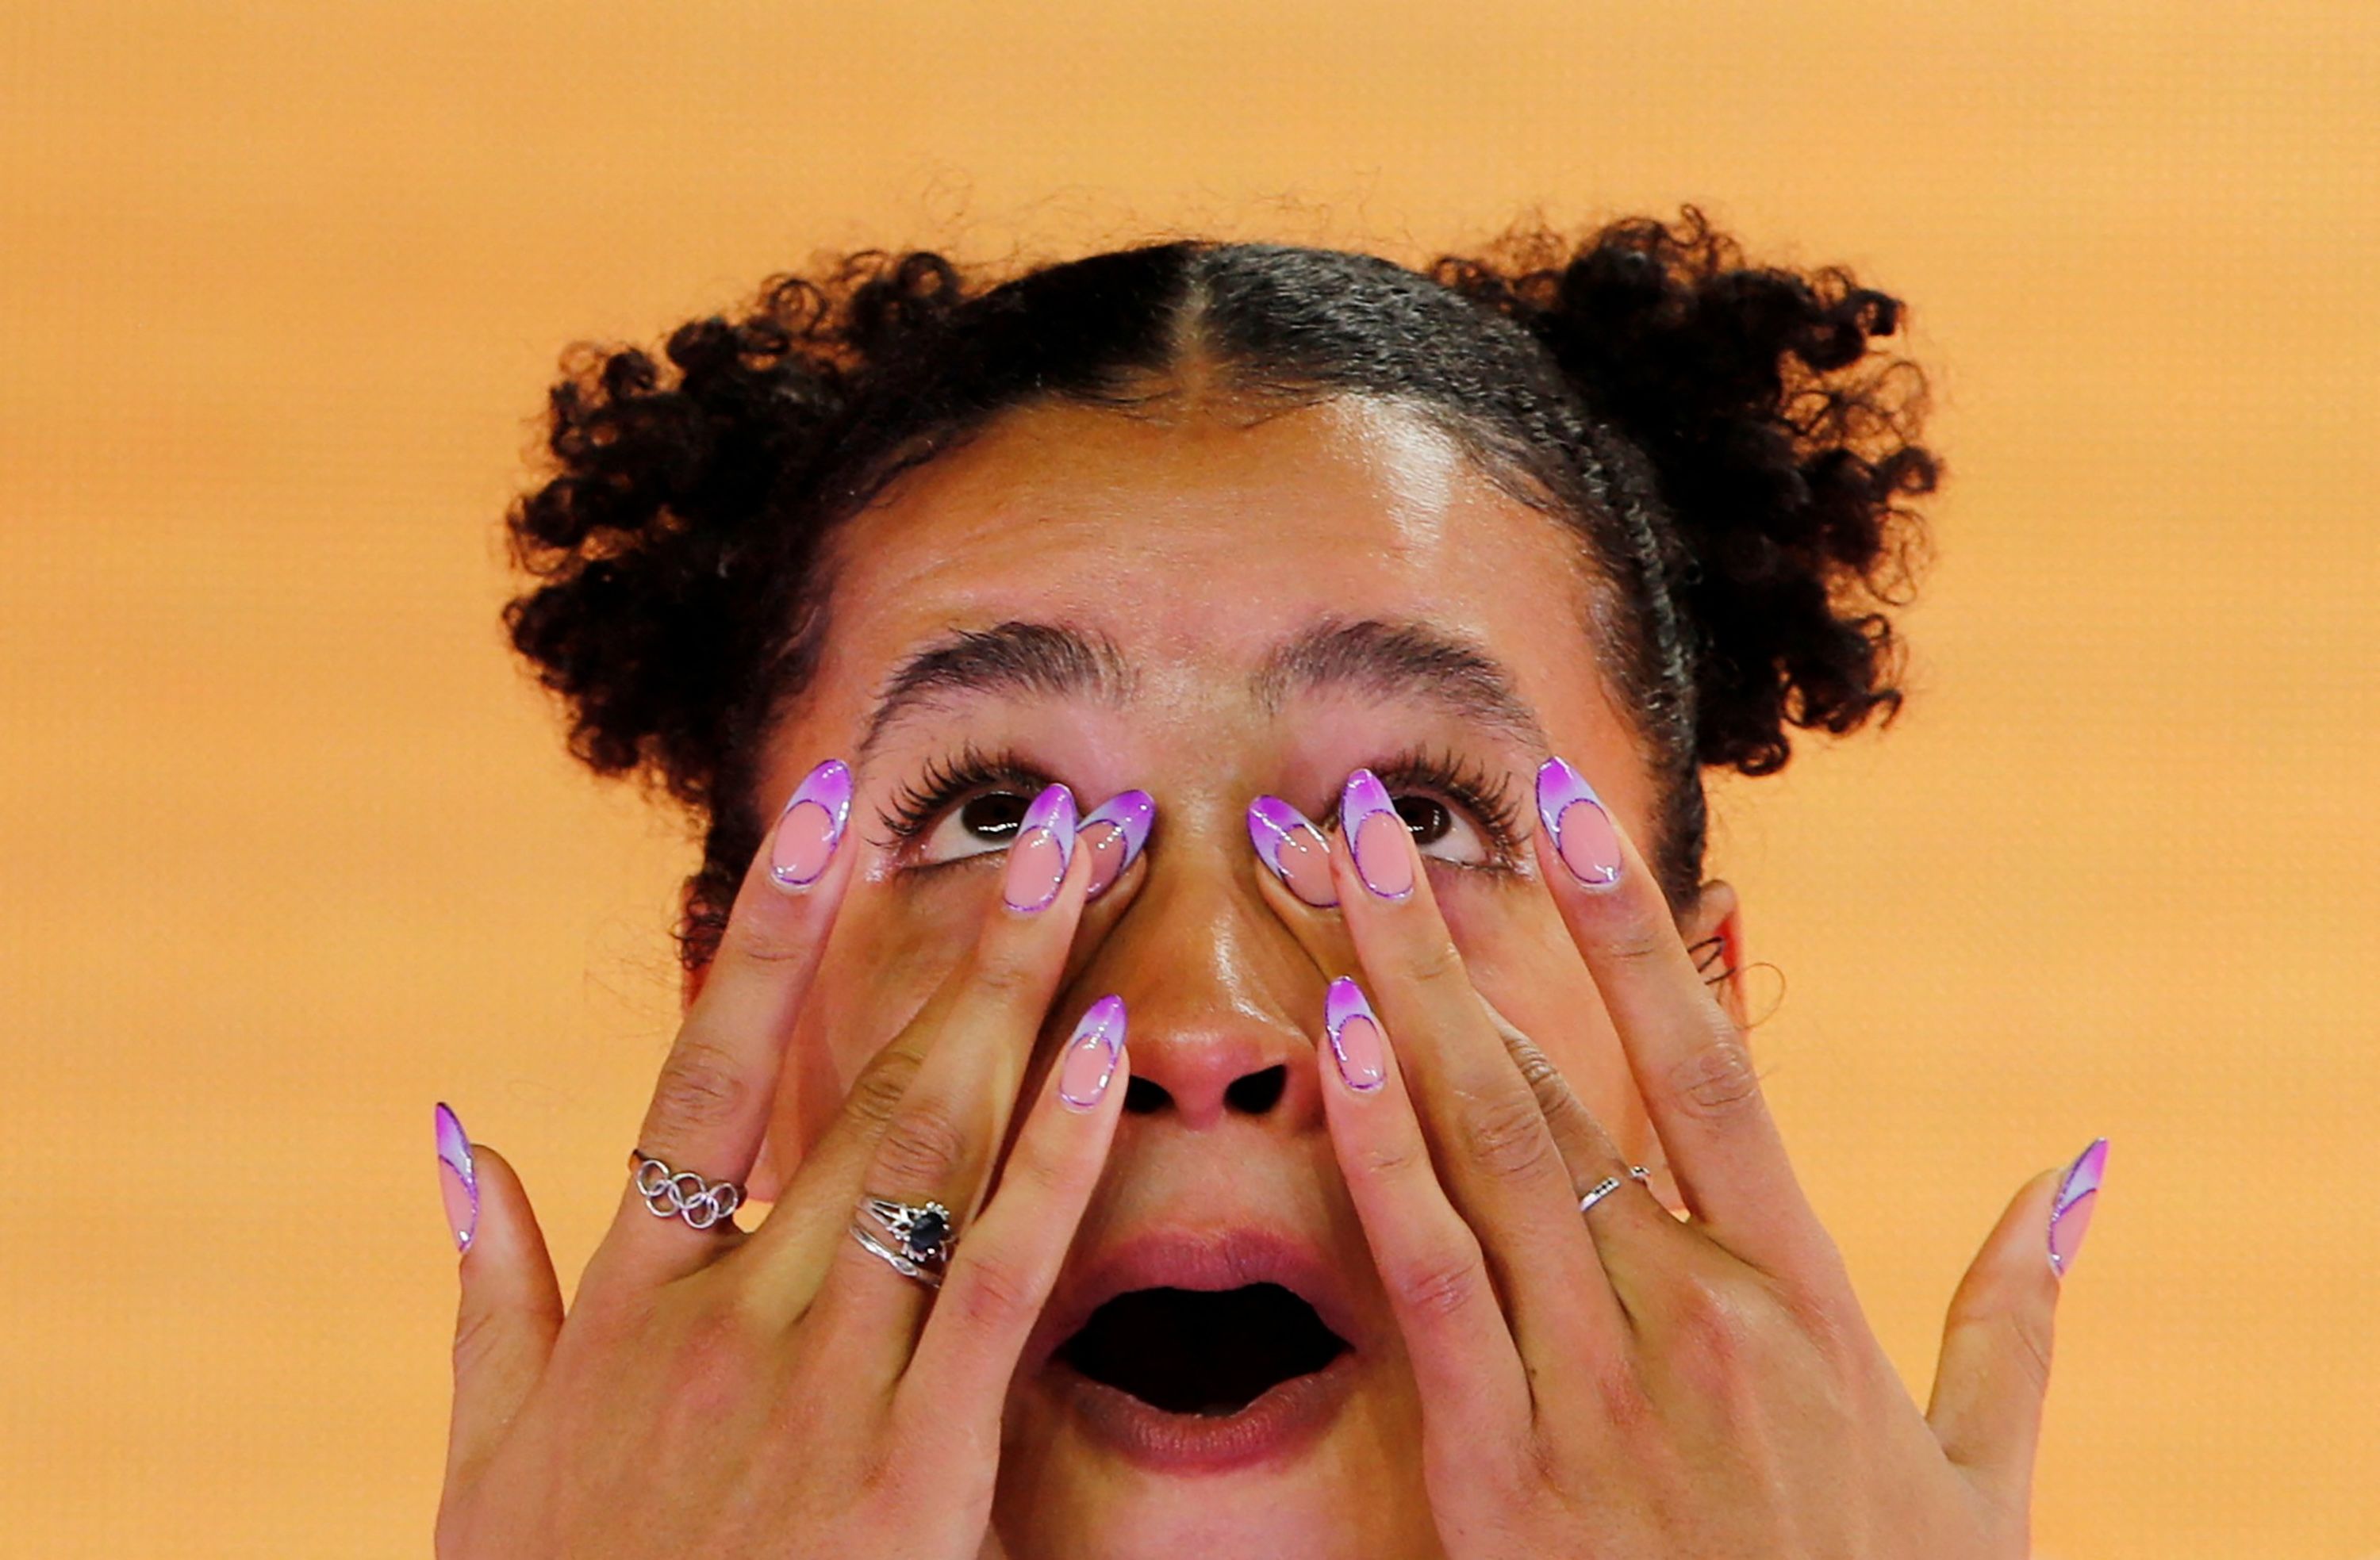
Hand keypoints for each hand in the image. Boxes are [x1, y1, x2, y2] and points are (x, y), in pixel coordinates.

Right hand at [432, 767, 1135, 1558]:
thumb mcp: (485, 1465)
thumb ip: (485, 1293)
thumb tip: (459, 1130)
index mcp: (630, 1305)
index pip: (704, 1072)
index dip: (767, 934)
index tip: (826, 809)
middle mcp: (726, 1312)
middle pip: (860, 1084)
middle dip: (961, 941)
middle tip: (1053, 816)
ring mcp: (817, 1381)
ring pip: (932, 1146)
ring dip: (1017, 997)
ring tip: (1088, 872)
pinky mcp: (906, 1467)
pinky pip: (994, 1280)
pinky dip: (1051, 1159)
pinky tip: (1102, 1056)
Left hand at [1286, 759, 2103, 1557]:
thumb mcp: (1980, 1473)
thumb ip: (2017, 1310)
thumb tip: (2080, 1168)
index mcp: (1804, 1300)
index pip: (1710, 1065)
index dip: (1631, 926)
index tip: (1557, 805)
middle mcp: (1694, 1314)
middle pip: (1556, 1077)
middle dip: (1445, 930)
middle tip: (1353, 802)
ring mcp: (1595, 1385)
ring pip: (1483, 1145)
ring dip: (1392, 990)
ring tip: (1312, 867)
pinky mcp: (1503, 1471)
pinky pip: (1434, 1278)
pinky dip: (1384, 1153)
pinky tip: (1338, 1045)